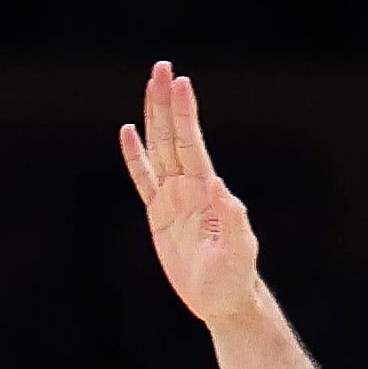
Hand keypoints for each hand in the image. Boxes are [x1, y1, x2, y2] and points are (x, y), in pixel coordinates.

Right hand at [119, 61, 265, 327]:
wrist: (222, 300)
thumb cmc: (235, 277)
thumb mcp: (239, 251)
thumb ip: (232, 220)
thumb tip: (219, 187)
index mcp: (207, 190)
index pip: (192, 144)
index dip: (185, 114)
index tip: (181, 83)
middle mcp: (189, 187)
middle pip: (173, 137)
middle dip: (167, 103)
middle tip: (162, 68)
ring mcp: (173, 198)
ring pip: (159, 149)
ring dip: (154, 118)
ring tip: (150, 85)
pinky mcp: (158, 215)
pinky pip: (143, 180)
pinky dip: (135, 157)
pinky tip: (128, 132)